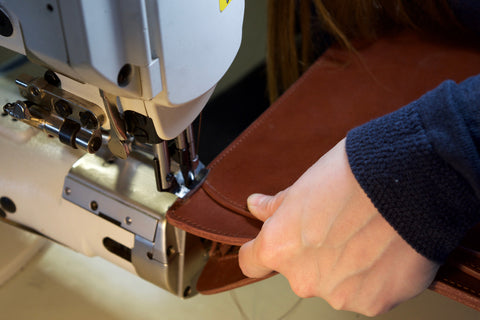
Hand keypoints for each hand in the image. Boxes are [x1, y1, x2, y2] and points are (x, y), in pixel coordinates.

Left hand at [238, 139, 438, 315]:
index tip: (272, 245)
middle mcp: (302, 279)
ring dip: (345, 268)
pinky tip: (385, 251)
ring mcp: (338, 295)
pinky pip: (365, 292)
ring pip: (334, 284)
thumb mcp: (304, 184)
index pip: (252, 262)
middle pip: (299, 272)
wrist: (408, 181)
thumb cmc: (352, 175)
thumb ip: (276, 206)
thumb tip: (255, 206)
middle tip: (339, 227)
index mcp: (279, 247)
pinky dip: (373, 277)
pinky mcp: (373, 303)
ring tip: (368, 236)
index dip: (260, 251)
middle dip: (313, 255)